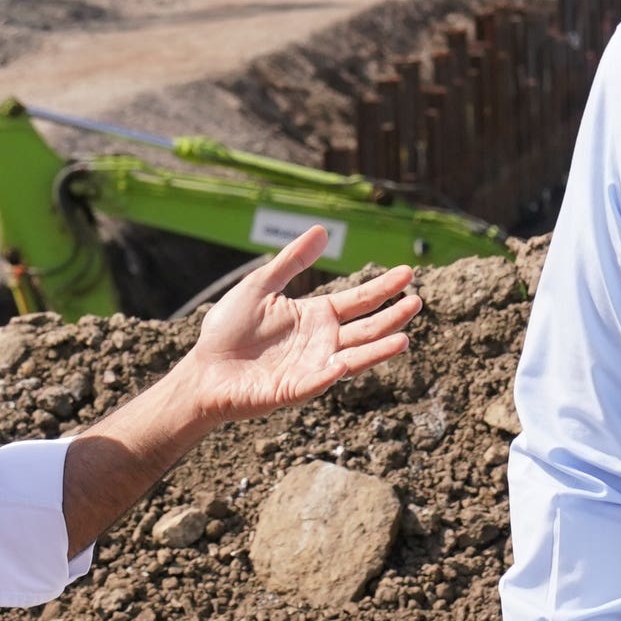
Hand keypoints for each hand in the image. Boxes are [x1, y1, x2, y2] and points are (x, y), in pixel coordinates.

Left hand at [175, 228, 422, 423]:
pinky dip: (331, 372)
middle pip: (366, 329)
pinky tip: (345, 361)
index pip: (359, 300)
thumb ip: (291, 261)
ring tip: (404, 337)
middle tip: (417, 301)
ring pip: (354, 357)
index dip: (383, 288)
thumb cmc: (228, 330)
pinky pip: (317, 381)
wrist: (204, 370)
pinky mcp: (295, 390)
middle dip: (392, 316)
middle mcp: (322, 343)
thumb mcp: (260, 286)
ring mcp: (312, 368)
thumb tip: (322, 230)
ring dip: (378, 349)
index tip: (408, 273)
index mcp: (316, 316)